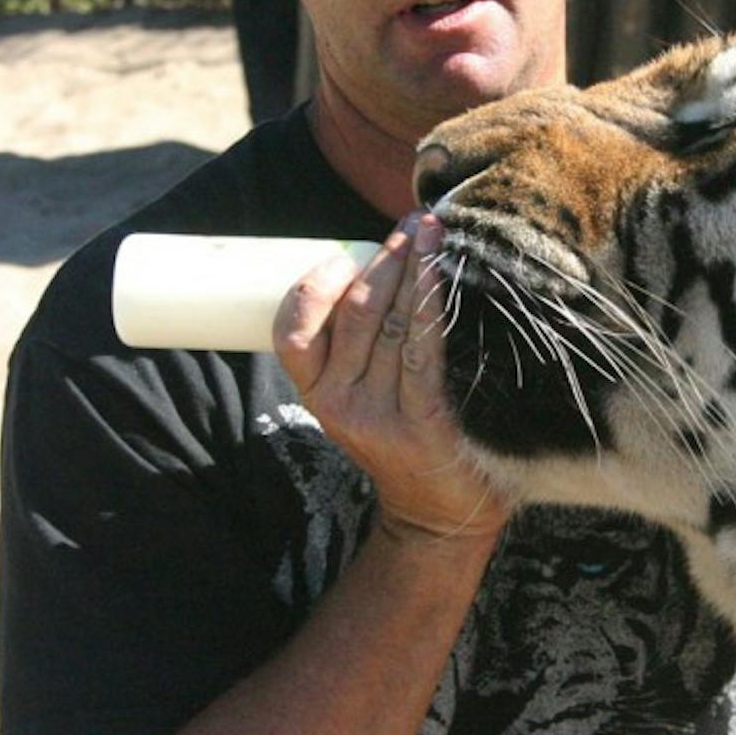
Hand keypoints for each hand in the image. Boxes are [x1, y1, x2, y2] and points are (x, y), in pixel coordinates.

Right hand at [273, 212, 510, 545]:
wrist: (439, 515)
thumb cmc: (404, 437)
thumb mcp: (365, 395)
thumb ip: (363, 343)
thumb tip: (386, 262)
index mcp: (318, 393)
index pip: (292, 330)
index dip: (316, 283)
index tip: (346, 249)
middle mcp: (340, 404)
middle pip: (353, 313)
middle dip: (385, 256)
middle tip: (416, 219)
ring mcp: (380, 416)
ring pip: (388, 324)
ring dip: (413, 268)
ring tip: (433, 230)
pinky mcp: (423, 425)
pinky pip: (422, 351)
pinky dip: (429, 305)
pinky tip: (442, 273)